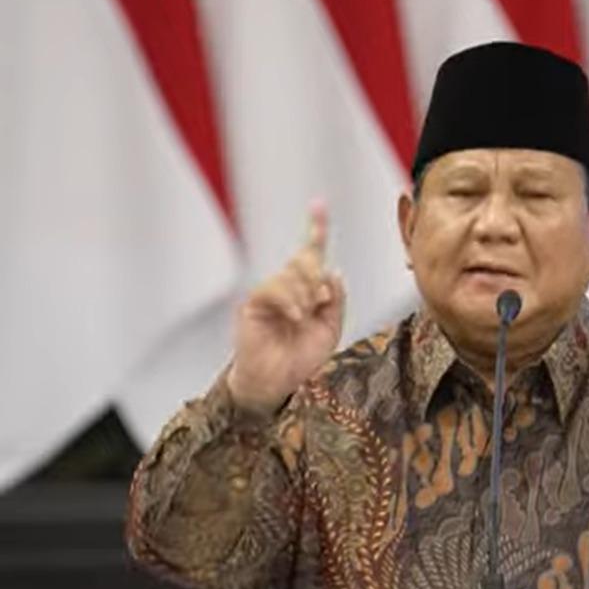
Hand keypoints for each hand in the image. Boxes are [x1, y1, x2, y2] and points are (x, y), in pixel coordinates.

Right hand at [226, 202, 345, 412]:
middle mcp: (286, 287)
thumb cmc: (301, 358)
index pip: (310, 254)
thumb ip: (335, 300)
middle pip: (303, 259)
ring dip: (304, 293)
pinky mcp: (253, 304)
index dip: (315, 229)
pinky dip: (289, 300)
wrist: (277, 383)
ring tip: (304, 317)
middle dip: (315, 272)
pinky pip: (272, 288)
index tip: (318, 205)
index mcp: (306, 290)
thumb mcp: (330, 329)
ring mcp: (268, 294)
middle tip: (320, 299)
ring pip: (290, 274)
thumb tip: (332, 271)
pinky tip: (296, 316)